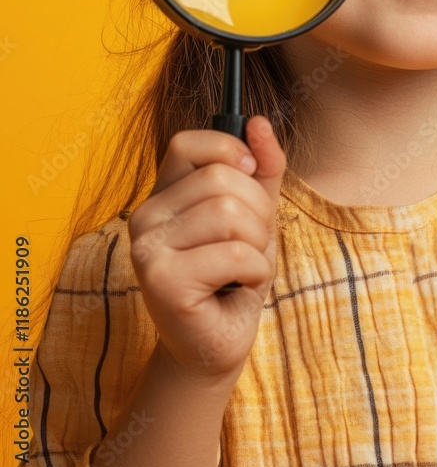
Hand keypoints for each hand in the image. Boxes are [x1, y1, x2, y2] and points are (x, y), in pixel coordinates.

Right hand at [127, 115, 285, 383]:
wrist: (217, 344)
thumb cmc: (235, 275)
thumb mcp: (258, 213)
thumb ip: (263, 167)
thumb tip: (259, 122)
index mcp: (163, 194)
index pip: (187, 143)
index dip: (229, 151)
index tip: (249, 175)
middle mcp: (144, 216)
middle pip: (221, 179)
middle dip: (259, 212)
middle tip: (251, 245)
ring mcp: (147, 249)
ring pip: (230, 215)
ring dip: (258, 245)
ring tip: (244, 267)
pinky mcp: (161, 281)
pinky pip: (236, 254)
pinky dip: (256, 272)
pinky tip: (239, 288)